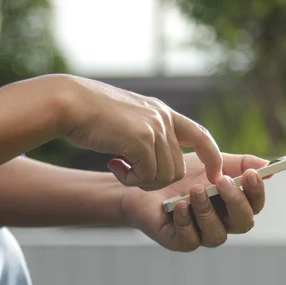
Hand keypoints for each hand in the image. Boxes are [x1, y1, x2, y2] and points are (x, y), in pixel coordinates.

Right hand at [56, 75, 222, 189]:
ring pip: (164, 176)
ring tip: (119, 167)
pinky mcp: (142, 140)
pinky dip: (130, 180)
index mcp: (162, 112)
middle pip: (176, 168)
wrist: (69, 103)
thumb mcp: (126, 119)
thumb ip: (144, 134)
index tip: (216, 175)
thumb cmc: (89, 115)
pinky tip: (113, 165)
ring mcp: (155, 128)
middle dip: (154, 180)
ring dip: (140, 181)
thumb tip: (151, 162)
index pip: (201, 135)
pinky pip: (148, 177)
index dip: (212, 157)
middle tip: (127, 172)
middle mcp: (163, 118)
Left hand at [121, 152, 267, 251]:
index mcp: (232, 204)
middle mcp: (222, 223)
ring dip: (208, 211)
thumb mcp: (210, 161)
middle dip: (235, 202)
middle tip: (221, 181)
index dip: (256, 192)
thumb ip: (238, 164)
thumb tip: (268, 167)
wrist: (145, 180)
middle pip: (243, 223)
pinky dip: (186, 222)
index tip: (250, 175)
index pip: (255, 204)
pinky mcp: (180, 242)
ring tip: (195, 190)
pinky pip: (190, 240)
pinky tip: (179, 206)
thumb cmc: (180, 174)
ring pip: (217, 235)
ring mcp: (201, 235)